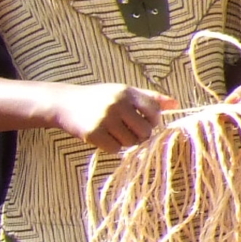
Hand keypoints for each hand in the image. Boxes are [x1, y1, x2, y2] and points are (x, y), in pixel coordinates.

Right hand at [54, 83, 177, 150]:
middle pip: (145, 130)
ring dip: (127, 141)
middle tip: (131, 131)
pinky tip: (106, 138)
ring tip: (117, 133)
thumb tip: (176, 103)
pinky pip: (116, 149)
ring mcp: (104, 119)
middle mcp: (117, 104)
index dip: (154, 120)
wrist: (64, 103)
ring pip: (132, 142)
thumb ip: (149, 98)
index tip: (146, 121)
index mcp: (127, 92)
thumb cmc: (99, 98)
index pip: (155, 111)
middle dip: (142, 134)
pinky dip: (114, 147)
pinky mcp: (93, 133)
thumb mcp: (123, 92)